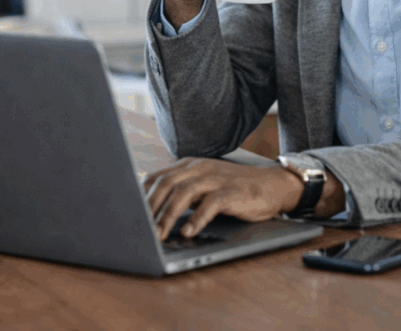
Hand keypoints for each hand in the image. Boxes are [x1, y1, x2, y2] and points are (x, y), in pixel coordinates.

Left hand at [144, 157, 303, 240]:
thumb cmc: (233, 188)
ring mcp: (215, 178)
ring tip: (159, 235)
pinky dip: (197, 218)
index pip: (157, 177)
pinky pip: (211, 203)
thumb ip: (181, 192)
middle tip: (140, 229)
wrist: (271, 184)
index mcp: (188, 166)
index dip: (141, 196)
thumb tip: (151, 208)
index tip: (129, 215)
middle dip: (150, 208)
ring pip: (184, 193)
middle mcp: (199, 169)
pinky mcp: (232, 191)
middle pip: (166, 184)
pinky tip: (188, 231)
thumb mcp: (203, 186)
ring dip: (168, 215)